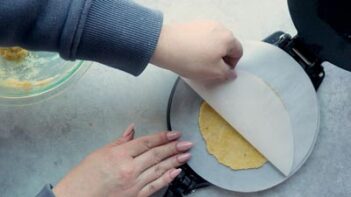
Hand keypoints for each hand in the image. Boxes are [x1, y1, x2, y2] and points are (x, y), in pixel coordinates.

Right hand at [53, 124, 191, 196]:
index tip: (175, 134)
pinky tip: (176, 172)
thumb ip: (120, 141)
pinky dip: (167, 178)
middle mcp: (129, 168)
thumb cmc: (85, 176)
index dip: (163, 137)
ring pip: (159, 169)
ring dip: (175, 161)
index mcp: (120, 155)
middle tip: (187, 143)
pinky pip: (155, 186)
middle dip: (174, 148)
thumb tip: (132, 129)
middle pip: (156, 155)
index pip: (147, 143)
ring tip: (186, 155)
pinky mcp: (135, 196)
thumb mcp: (101, 152)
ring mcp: (133, 184)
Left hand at [151, 20, 242, 81]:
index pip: (238, 53)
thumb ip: (227, 74)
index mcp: (228, 38)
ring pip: (213, 42)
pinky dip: (198, 47)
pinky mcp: (192, 25)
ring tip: (196, 63)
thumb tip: (231, 72)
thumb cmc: (191, 60)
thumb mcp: (214, 73)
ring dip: (209, 53)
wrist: (164, 46)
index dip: (231, 65)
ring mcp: (204, 24)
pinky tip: (189, 55)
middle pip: (225, 46)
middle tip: (208, 69)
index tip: (221, 73)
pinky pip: (201, 38)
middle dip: (220, 59)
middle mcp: (219, 27)